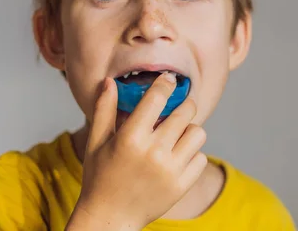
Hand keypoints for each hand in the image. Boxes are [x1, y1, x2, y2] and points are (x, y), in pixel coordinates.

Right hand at [66, 73, 207, 230]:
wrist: (110, 218)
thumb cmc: (100, 176)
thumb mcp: (96, 141)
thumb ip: (104, 109)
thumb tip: (110, 81)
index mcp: (130, 138)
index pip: (157, 98)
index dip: (165, 84)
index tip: (169, 80)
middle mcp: (153, 152)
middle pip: (185, 112)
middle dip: (183, 105)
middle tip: (177, 107)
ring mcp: (170, 170)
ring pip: (198, 133)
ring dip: (189, 130)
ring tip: (177, 134)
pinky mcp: (181, 186)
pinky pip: (201, 158)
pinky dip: (193, 154)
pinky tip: (178, 156)